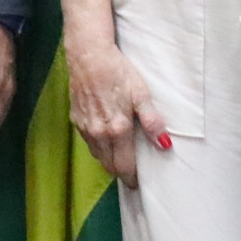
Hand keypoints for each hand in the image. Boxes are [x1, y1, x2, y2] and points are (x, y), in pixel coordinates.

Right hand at [65, 39, 166, 186]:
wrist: (88, 56)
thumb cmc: (118, 71)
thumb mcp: (141, 94)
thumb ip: (152, 121)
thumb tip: (164, 144)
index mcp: (117, 130)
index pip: (124, 165)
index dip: (132, 177)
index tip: (138, 185)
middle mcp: (99, 134)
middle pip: (109, 166)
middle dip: (120, 173)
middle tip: (131, 176)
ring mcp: (85, 128)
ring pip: (97, 156)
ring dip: (108, 162)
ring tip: (120, 161)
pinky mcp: (76, 120)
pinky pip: (89, 143)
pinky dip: (98, 148)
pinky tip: (106, 141)